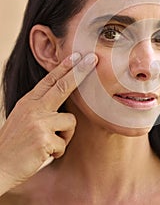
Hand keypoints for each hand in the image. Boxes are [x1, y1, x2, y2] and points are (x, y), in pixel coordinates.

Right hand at [0, 52, 97, 194]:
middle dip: (80, 71)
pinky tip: (43, 155)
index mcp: (28, 103)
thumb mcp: (24, 119)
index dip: (64, 67)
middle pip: (63, 86)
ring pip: (71, 122)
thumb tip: (65, 105)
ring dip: (64, 136)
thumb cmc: (14, 145)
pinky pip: (64, 143)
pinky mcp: (44, 139)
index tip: (77, 56)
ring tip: (47, 145)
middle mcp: (33, 109)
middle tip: (94, 58)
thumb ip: (41, 108)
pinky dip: (57, 151)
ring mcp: (38, 122)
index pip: (49, 80)